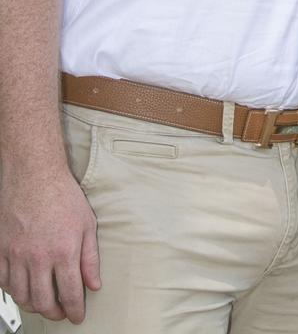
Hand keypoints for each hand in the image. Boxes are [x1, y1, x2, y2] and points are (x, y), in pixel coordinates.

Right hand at [0, 167, 99, 322]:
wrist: (34, 175)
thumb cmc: (62, 195)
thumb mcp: (87, 224)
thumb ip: (90, 258)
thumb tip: (94, 284)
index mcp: (64, 252)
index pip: (70, 294)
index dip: (75, 311)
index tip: (77, 316)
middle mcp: (39, 258)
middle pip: (44, 302)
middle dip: (55, 313)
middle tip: (61, 313)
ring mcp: (17, 255)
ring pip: (22, 296)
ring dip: (34, 305)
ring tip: (44, 303)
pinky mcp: (1, 250)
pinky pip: (4, 283)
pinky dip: (14, 291)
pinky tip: (24, 288)